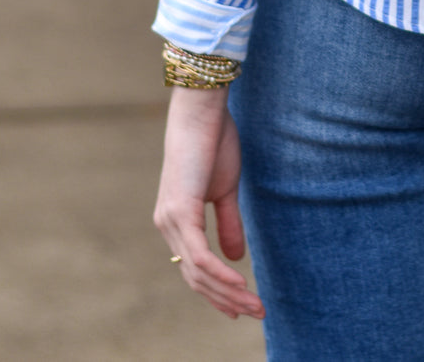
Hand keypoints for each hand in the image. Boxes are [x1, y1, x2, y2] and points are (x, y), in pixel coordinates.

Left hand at [154, 84, 265, 320]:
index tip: (241, 306)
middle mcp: (167, 225)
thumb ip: (227, 223)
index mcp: (175, 221)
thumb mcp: (225, 189)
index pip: (194, 268)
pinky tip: (240, 284)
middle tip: (256, 312)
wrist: (202, 111)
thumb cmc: (213, 142)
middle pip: (195, 278)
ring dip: (228, 293)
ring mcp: (170, 220)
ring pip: (198, 273)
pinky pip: (201, 257)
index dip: (217, 291)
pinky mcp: (180, 212)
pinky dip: (220, 275)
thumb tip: (235, 258)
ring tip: (255, 304)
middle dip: (226, 300)